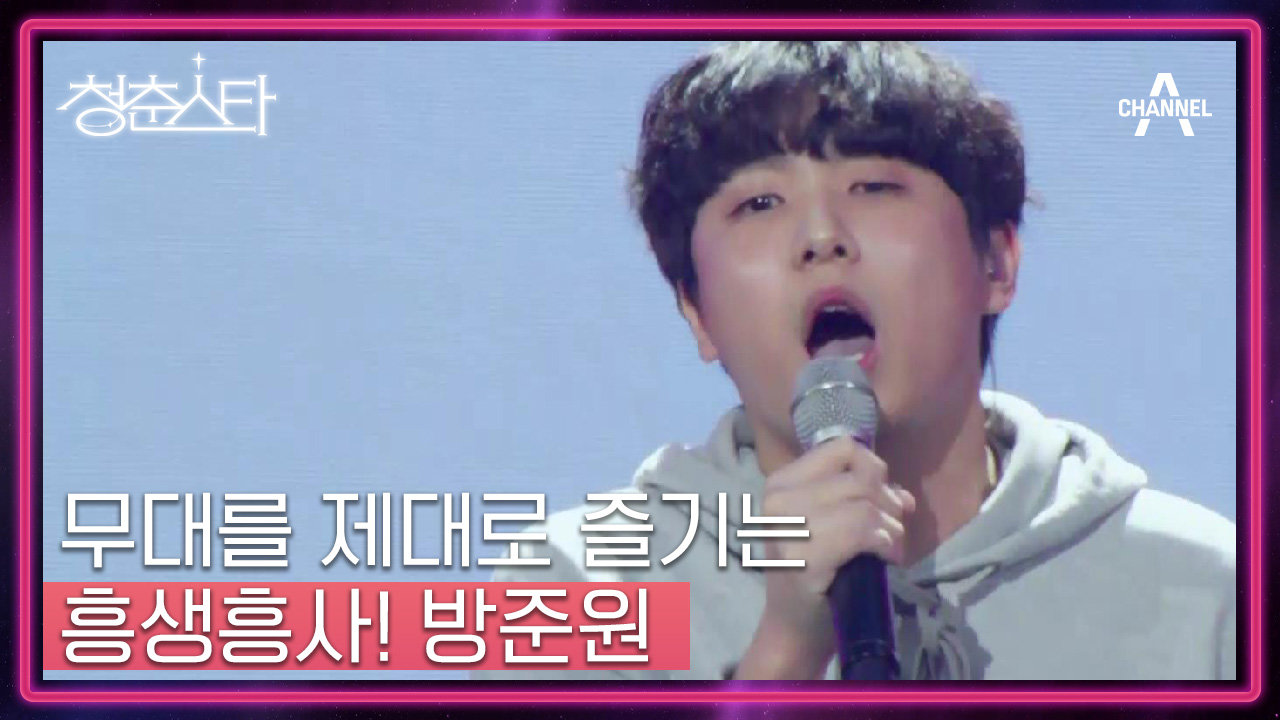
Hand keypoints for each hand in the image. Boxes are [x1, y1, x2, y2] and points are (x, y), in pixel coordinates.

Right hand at [733, 436, 914, 679]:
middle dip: (889, 503)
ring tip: (888, 547)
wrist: (795, 629)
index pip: (843, 447)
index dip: (873, 470)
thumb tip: (903, 495)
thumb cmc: (817, 573)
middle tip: (890, 532)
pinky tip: (886, 558)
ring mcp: (787, 528)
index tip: (878, 501)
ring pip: (865, 503)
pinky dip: (886, 542)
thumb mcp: (829, 522)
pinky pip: (863, 530)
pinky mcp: (805, 557)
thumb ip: (861, 498)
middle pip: (860, 476)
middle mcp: (777, 500)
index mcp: (779, 483)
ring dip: (892, 527)